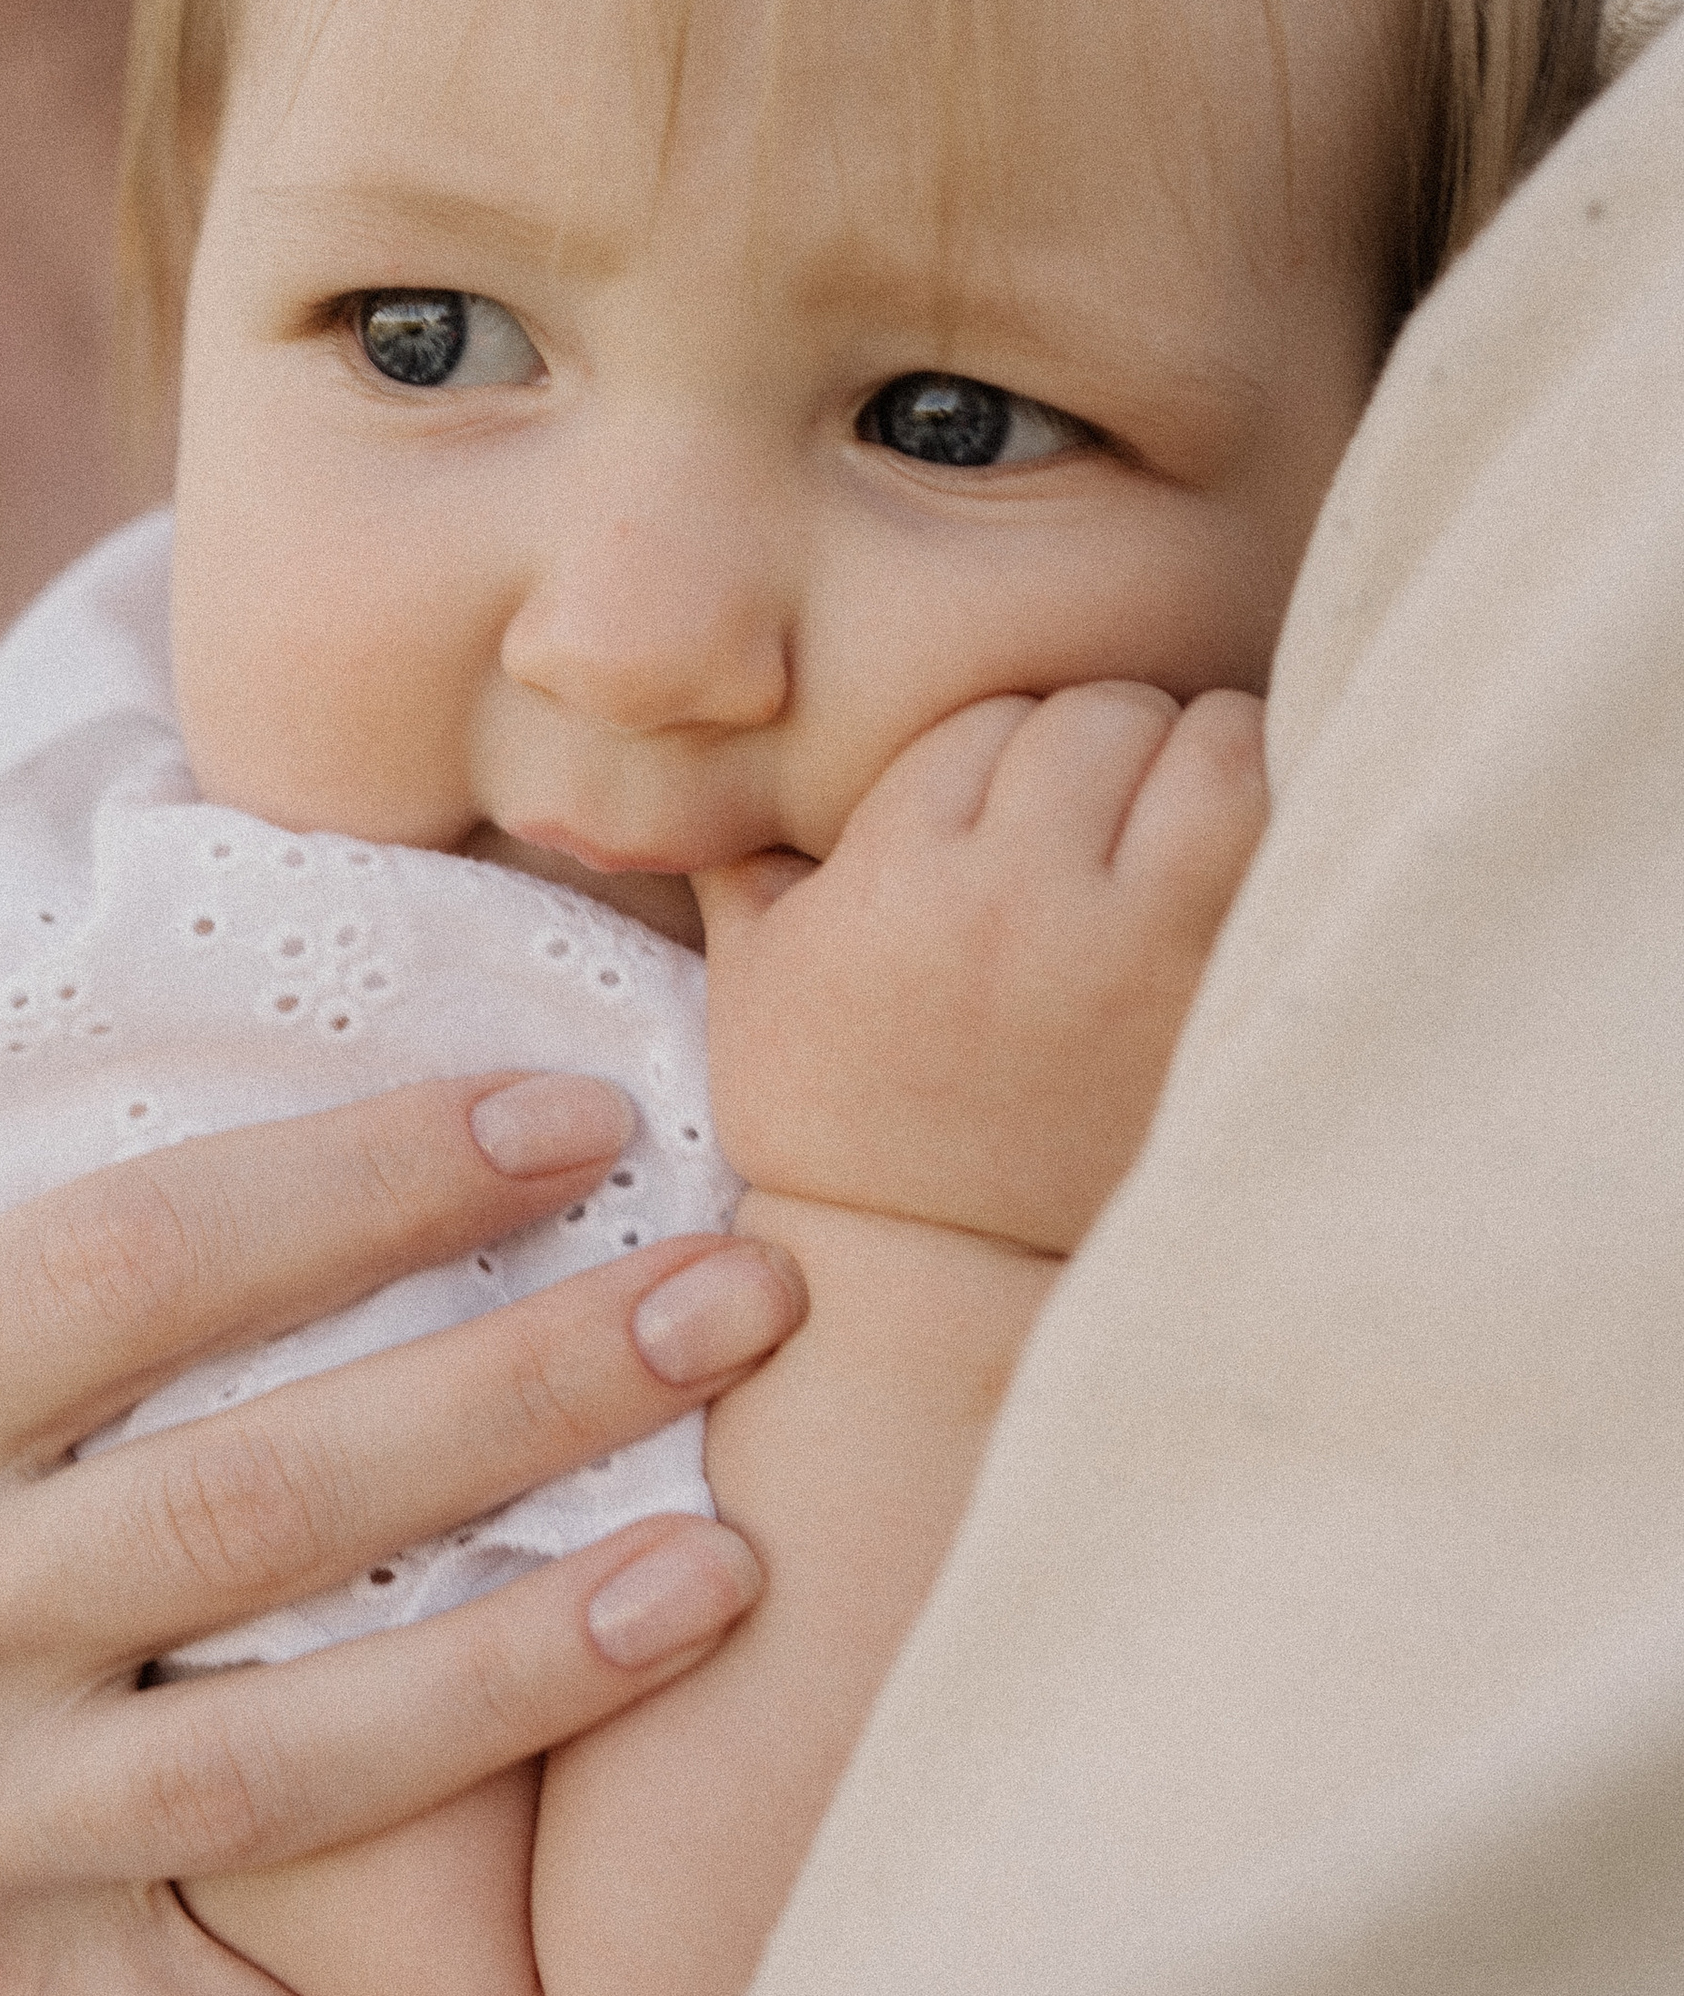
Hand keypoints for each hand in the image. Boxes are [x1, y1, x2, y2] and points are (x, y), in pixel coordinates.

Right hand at [697, 684, 1265, 1256]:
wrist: (949, 1278)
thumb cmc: (839, 1128)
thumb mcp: (753, 990)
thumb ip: (742, 857)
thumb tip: (709, 756)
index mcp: (901, 879)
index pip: (987, 720)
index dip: (998, 759)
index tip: (1000, 819)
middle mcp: (1020, 895)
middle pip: (1098, 717)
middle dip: (1099, 751)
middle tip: (1098, 814)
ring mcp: (1141, 940)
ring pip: (1212, 740)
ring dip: (1204, 759)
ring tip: (1186, 812)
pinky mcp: (1230, 986)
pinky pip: (1285, 829)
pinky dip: (1275, 821)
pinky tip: (1243, 861)